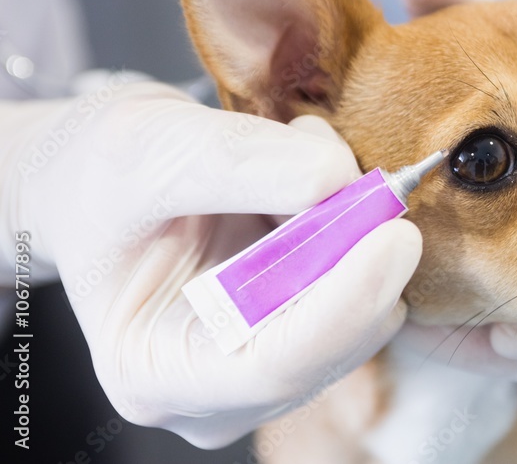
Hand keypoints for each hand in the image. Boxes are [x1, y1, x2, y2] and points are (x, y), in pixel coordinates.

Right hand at [0, 81, 421, 446]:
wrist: (106, 173)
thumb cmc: (104, 172)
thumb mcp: (150, 146)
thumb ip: (240, 162)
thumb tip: (336, 179)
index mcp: (154, 372)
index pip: (275, 365)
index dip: (346, 302)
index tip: (394, 235)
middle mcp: (218, 388)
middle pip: (331, 345)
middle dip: (360, 258)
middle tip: (365, 178)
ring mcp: (268, 363)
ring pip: (362, 316)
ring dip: (354, 234)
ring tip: (300, 163)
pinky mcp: (307, 330)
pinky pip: (366, 290)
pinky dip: (355, 232)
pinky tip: (310, 187)